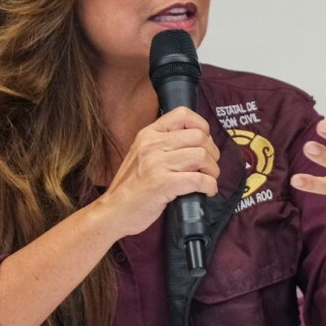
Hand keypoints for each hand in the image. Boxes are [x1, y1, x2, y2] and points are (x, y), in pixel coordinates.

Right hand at [97, 107, 219, 237]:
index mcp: (148, 134)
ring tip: (208, 179)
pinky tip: (206, 191)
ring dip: (213, 170)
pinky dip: (209, 186)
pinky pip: (198, 180)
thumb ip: (163, 144)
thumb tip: (199, 142)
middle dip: (212, 153)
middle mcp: (152, 145)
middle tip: (209, 167)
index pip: (182, 114)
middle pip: (198, 137)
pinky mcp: (162, 184)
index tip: (205, 141)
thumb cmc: (131, 186)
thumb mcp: (141, 154)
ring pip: (201, 156)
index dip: (202, 126)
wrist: (113, 210)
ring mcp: (156, 164)